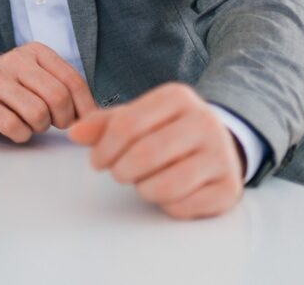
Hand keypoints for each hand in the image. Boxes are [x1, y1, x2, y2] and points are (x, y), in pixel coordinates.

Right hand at [0, 42, 97, 142]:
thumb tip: (94, 115)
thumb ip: (64, 87)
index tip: (84, 121)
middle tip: (56, 124)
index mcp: (36, 52)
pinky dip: (21, 134)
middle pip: (57, 97)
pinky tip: (18, 129)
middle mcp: (15, 62)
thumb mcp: (39, 74)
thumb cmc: (14, 85)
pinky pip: (13, 126)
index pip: (72, 80)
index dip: (84, 107)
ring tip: (33, 123)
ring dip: (40, 127)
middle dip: (63, 119)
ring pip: (37, 113)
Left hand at [68, 83, 243, 218]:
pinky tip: (167, 193)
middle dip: (121, 170)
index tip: (97, 161)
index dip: (104, 148)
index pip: (127, 125)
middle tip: (119, 173)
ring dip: (144, 189)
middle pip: (145, 154)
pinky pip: (185, 206)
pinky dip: (167, 205)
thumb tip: (74, 133)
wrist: (222, 143)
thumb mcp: (138, 117)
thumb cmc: (168, 129)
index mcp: (178, 97)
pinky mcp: (229, 188)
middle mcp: (204, 121)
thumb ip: (104, 124)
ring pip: (167, 184)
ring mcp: (221, 155)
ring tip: (142, 182)